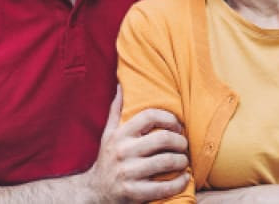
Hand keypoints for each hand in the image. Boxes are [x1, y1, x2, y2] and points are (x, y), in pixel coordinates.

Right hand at [86, 86, 189, 202]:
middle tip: (184, 145)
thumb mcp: (108, 134)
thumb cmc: (107, 159)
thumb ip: (116, 111)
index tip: (177, 126)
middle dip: (180, 141)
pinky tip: (184, 179)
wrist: (94, 192)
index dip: (169, 118)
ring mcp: (127, 173)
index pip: (149, 116)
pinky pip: (163, 187)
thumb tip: (120, 85)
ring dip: (182, 161)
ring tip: (184, 161)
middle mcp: (122, 151)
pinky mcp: (133, 193)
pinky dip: (178, 182)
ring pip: (165, 162)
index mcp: (120, 135)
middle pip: (162, 138)